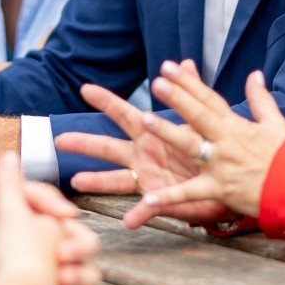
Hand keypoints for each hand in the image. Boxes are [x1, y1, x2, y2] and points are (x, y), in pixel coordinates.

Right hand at [55, 84, 232, 225]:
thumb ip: (190, 91)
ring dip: (97, 180)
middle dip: (85, 142)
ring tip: (76, 181)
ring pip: (116, 180)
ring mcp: (147, 177)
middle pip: (108, 147)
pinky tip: (129, 222)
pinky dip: (139, 214)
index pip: (124, 113)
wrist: (225, 177)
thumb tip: (185, 62)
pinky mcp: (159, 199)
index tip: (85, 88)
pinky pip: (148, 209)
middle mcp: (142, 155)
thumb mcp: (199, 118)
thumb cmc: (206, 147)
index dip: (106, 101)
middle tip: (59, 139)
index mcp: (150, 133)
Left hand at [121, 60, 284, 228]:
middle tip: (157, 83)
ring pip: (190, 145)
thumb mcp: (276, 123)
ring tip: (145, 120)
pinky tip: (148, 198)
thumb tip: (255, 74)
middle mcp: (225, 141)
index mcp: (236, 125)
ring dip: (168, 132)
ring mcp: (221, 165)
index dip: (188, 82)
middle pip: (198, 115)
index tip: (169, 67)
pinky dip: (170, 198)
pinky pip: (190, 193)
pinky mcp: (219, 189)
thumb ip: (261, 99)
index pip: (209, 98)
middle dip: (177, 97)